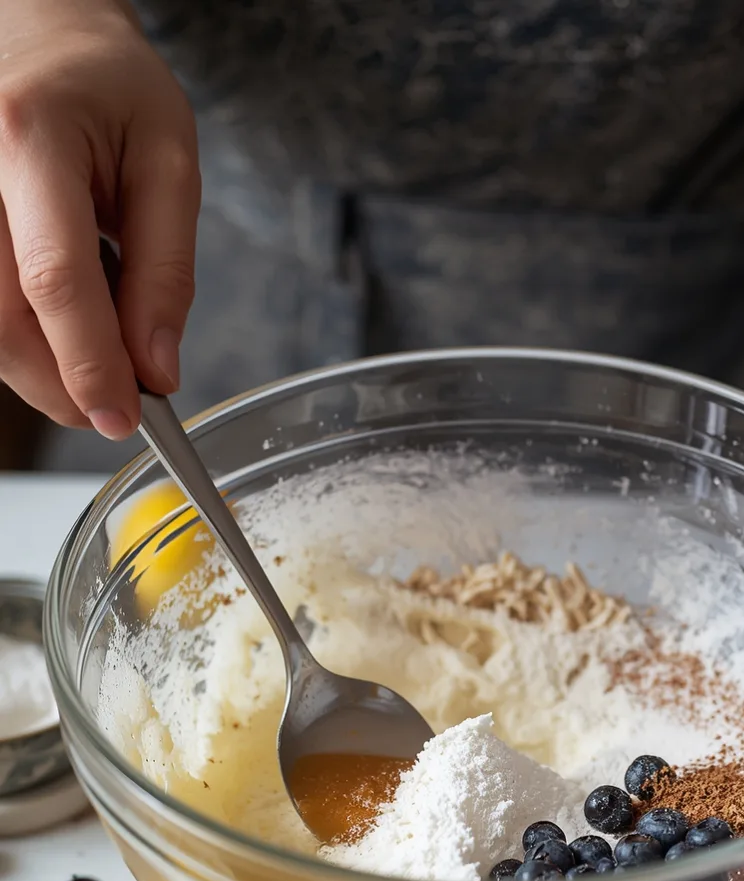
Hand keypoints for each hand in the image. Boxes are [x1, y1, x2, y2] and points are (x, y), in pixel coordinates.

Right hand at [0, 0, 198, 435]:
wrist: (35, 26)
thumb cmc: (105, 83)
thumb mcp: (167, 159)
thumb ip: (166, 268)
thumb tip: (158, 368)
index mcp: (28, 137)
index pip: (55, 279)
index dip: (90, 364)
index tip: (127, 418)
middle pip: (3, 319)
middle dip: (64, 385)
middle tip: (117, 406)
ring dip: (42, 369)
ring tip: (97, 350)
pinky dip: (21, 339)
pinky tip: (59, 321)